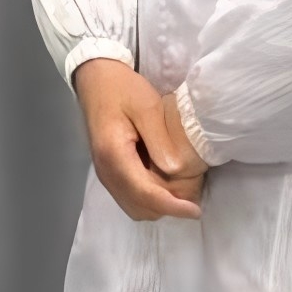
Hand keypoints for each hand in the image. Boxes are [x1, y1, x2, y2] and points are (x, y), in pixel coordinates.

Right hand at [75, 58, 206, 222]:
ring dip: (158, 206)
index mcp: (113, 154)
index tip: (196, 210)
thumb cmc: (122, 89)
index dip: (171, 205)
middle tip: (192, 198)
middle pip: (138, 206)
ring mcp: (105, 173)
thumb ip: (159, 138)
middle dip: (166, 208)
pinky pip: (129, 198)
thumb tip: (174, 169)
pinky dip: (149, 199)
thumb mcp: (146, 106)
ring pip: (133, 207)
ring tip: (182, 194)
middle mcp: (105, 171)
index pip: (143, 192)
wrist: (96, 80)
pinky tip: (166, 185)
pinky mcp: (109, 172)